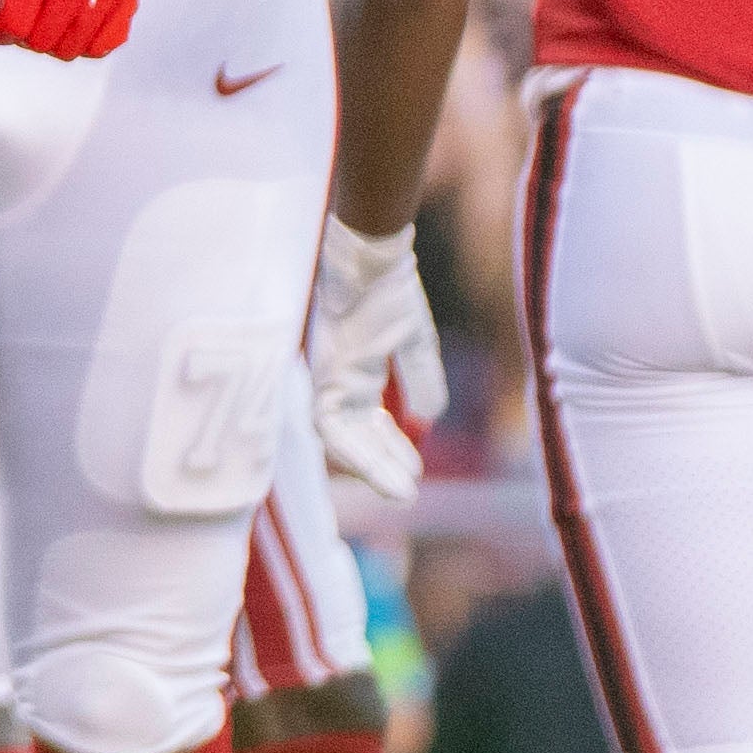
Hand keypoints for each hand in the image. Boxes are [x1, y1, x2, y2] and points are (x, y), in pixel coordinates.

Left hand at [309, 213, 444, 497]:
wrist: (373, 258)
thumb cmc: (390, 291)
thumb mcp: (414, 340)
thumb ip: (420, 378)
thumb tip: (427, 419)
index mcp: (355, 370)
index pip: (367, 421)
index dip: (388, 448)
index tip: (414, 472)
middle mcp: (336, 378)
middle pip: (352, 434)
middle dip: (379, 466)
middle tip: (406, 494)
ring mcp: (327, 376)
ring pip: (338, 438)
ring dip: (370, 466)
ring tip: (400, 492)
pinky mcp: (324, 374)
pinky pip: (330, 424)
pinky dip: (356, 450)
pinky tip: (381, 467)